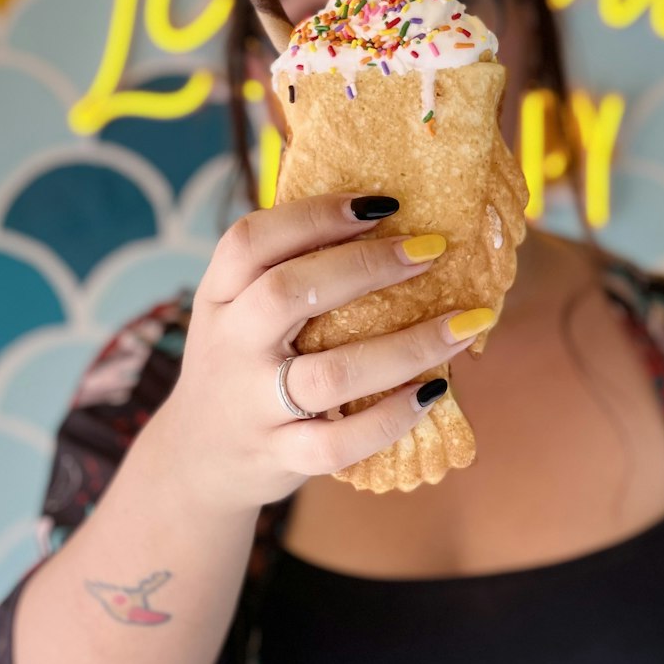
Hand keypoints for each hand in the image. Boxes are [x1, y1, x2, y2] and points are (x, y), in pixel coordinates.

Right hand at [155, 194, 490, 513]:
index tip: (383, 204)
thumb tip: (384, 215)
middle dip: (367, 266)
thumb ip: (286, 267)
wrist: (197, 459)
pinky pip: (338, 443)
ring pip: (331, 374)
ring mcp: (254, 404)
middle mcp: (231, 345)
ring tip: (465, 324)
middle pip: (289, 292)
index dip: (315, 215)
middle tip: (432, 249)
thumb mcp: (237, 308)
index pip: (252, 240)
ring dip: (407, 347)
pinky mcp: (279, 455)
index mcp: (221, 296)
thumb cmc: (242, 363)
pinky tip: (432, 393)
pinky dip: (390, 419)